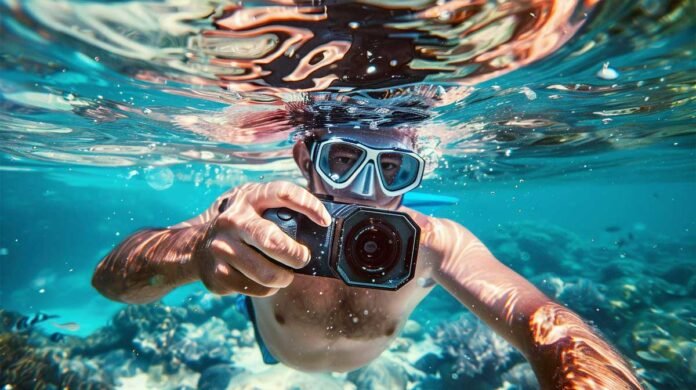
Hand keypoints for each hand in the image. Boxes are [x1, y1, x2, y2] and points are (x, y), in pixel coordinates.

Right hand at [196, 181, 331, 295]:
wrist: (197, 247)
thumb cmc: (242, 227)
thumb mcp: (257, 209)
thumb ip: (281, 213)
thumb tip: (322, 231)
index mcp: (250, 198)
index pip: (283, 193)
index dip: (308, 205)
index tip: (324, 221)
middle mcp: (234, 220)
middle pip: (272, 240)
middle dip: (296, 255)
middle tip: (303, 258)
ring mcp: (223, 247)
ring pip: (266, 273)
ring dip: (284, 278)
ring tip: (286, 274)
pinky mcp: (218, 272)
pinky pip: (255, 289)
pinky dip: (268, 289)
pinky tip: (265, 281)